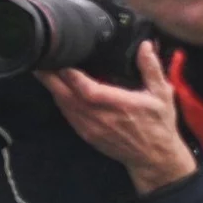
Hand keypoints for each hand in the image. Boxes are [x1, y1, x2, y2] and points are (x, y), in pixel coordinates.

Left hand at [39, 42, 197, 194]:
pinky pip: (67, 114)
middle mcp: (100, 116)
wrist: (154, 157)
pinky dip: (59, 99)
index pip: (87, 89)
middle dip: (51, 78)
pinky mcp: (85, 134)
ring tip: (43, 69)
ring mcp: (90, 127)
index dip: (71, 75)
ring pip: (63, 104)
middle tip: (40, 59)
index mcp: (119, 104)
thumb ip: (151, 69)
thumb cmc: (159, 124)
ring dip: (51, 87)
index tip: (60, 59)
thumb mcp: (162, 94)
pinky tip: (55, 88)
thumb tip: (144, 45)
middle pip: (66, 96)